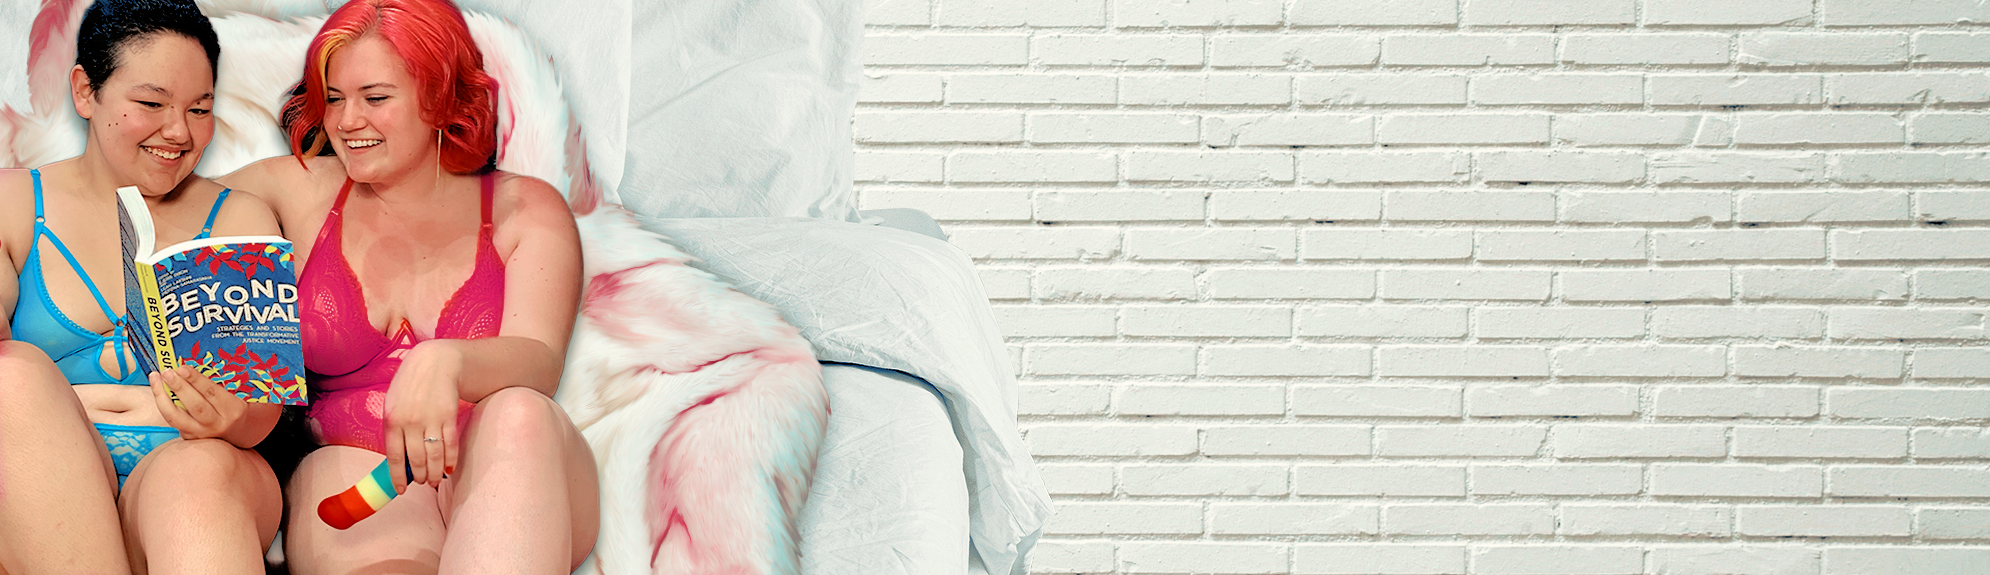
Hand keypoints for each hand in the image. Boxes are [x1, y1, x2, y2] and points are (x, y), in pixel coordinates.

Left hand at [150, 364, 249, 442]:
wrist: (236, 432)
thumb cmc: (232, 407)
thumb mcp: (234, 395)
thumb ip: (215, 385)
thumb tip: (190, 367)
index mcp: (233, 410)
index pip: (212, 393)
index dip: (196, 380)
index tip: (183, 367)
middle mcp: (217, 423)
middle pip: (195, 405)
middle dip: (179, 387)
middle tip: (167, 372)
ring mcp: (201, 433)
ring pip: (176, 417)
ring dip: (162, 396)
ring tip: (155, 378)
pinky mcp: (189, 437)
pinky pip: (171, 420)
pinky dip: (162, 404)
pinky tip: (158, 390)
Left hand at [383, 340, 462, 492]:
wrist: (435, 362)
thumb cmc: (410, 385)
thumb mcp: (393, 403)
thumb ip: (393, 428)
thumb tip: (397, 457)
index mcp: (392, 420)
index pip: (394, 457)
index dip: (398, 477)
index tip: (402, 490)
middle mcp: (410, 422)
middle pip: (415, 459)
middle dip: (419, 476)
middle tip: (423, 483)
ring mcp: (431, 419)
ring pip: (434, 455)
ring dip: (435, 472)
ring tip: (435, 480)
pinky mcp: (449, 416)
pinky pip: (450, 444)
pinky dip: (451, 460)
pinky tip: (449, 468)